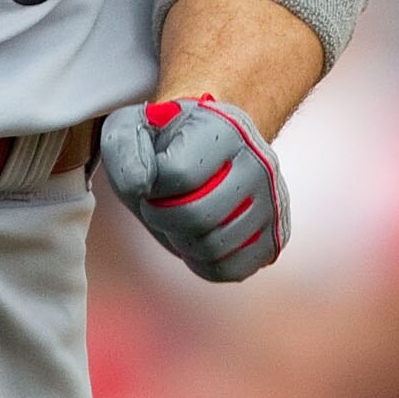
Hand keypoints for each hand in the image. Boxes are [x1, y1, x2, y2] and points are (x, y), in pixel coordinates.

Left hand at [100, 94, 288, 282]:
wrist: (206, 151)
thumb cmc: (164, 143)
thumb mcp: (131, 128)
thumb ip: (124, 147)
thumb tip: (143, 183)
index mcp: (228, 127)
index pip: (179, 174)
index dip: (150, 185)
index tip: (152, 176)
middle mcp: (260, 162)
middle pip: (196, 216)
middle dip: (162, 216)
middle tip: (159, 203)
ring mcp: (273, 202)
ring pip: (211, 247)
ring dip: (180, 239)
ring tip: (180, 216)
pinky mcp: (274, 237)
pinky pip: (228, 270)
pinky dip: (202, 261)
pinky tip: (198, 236)